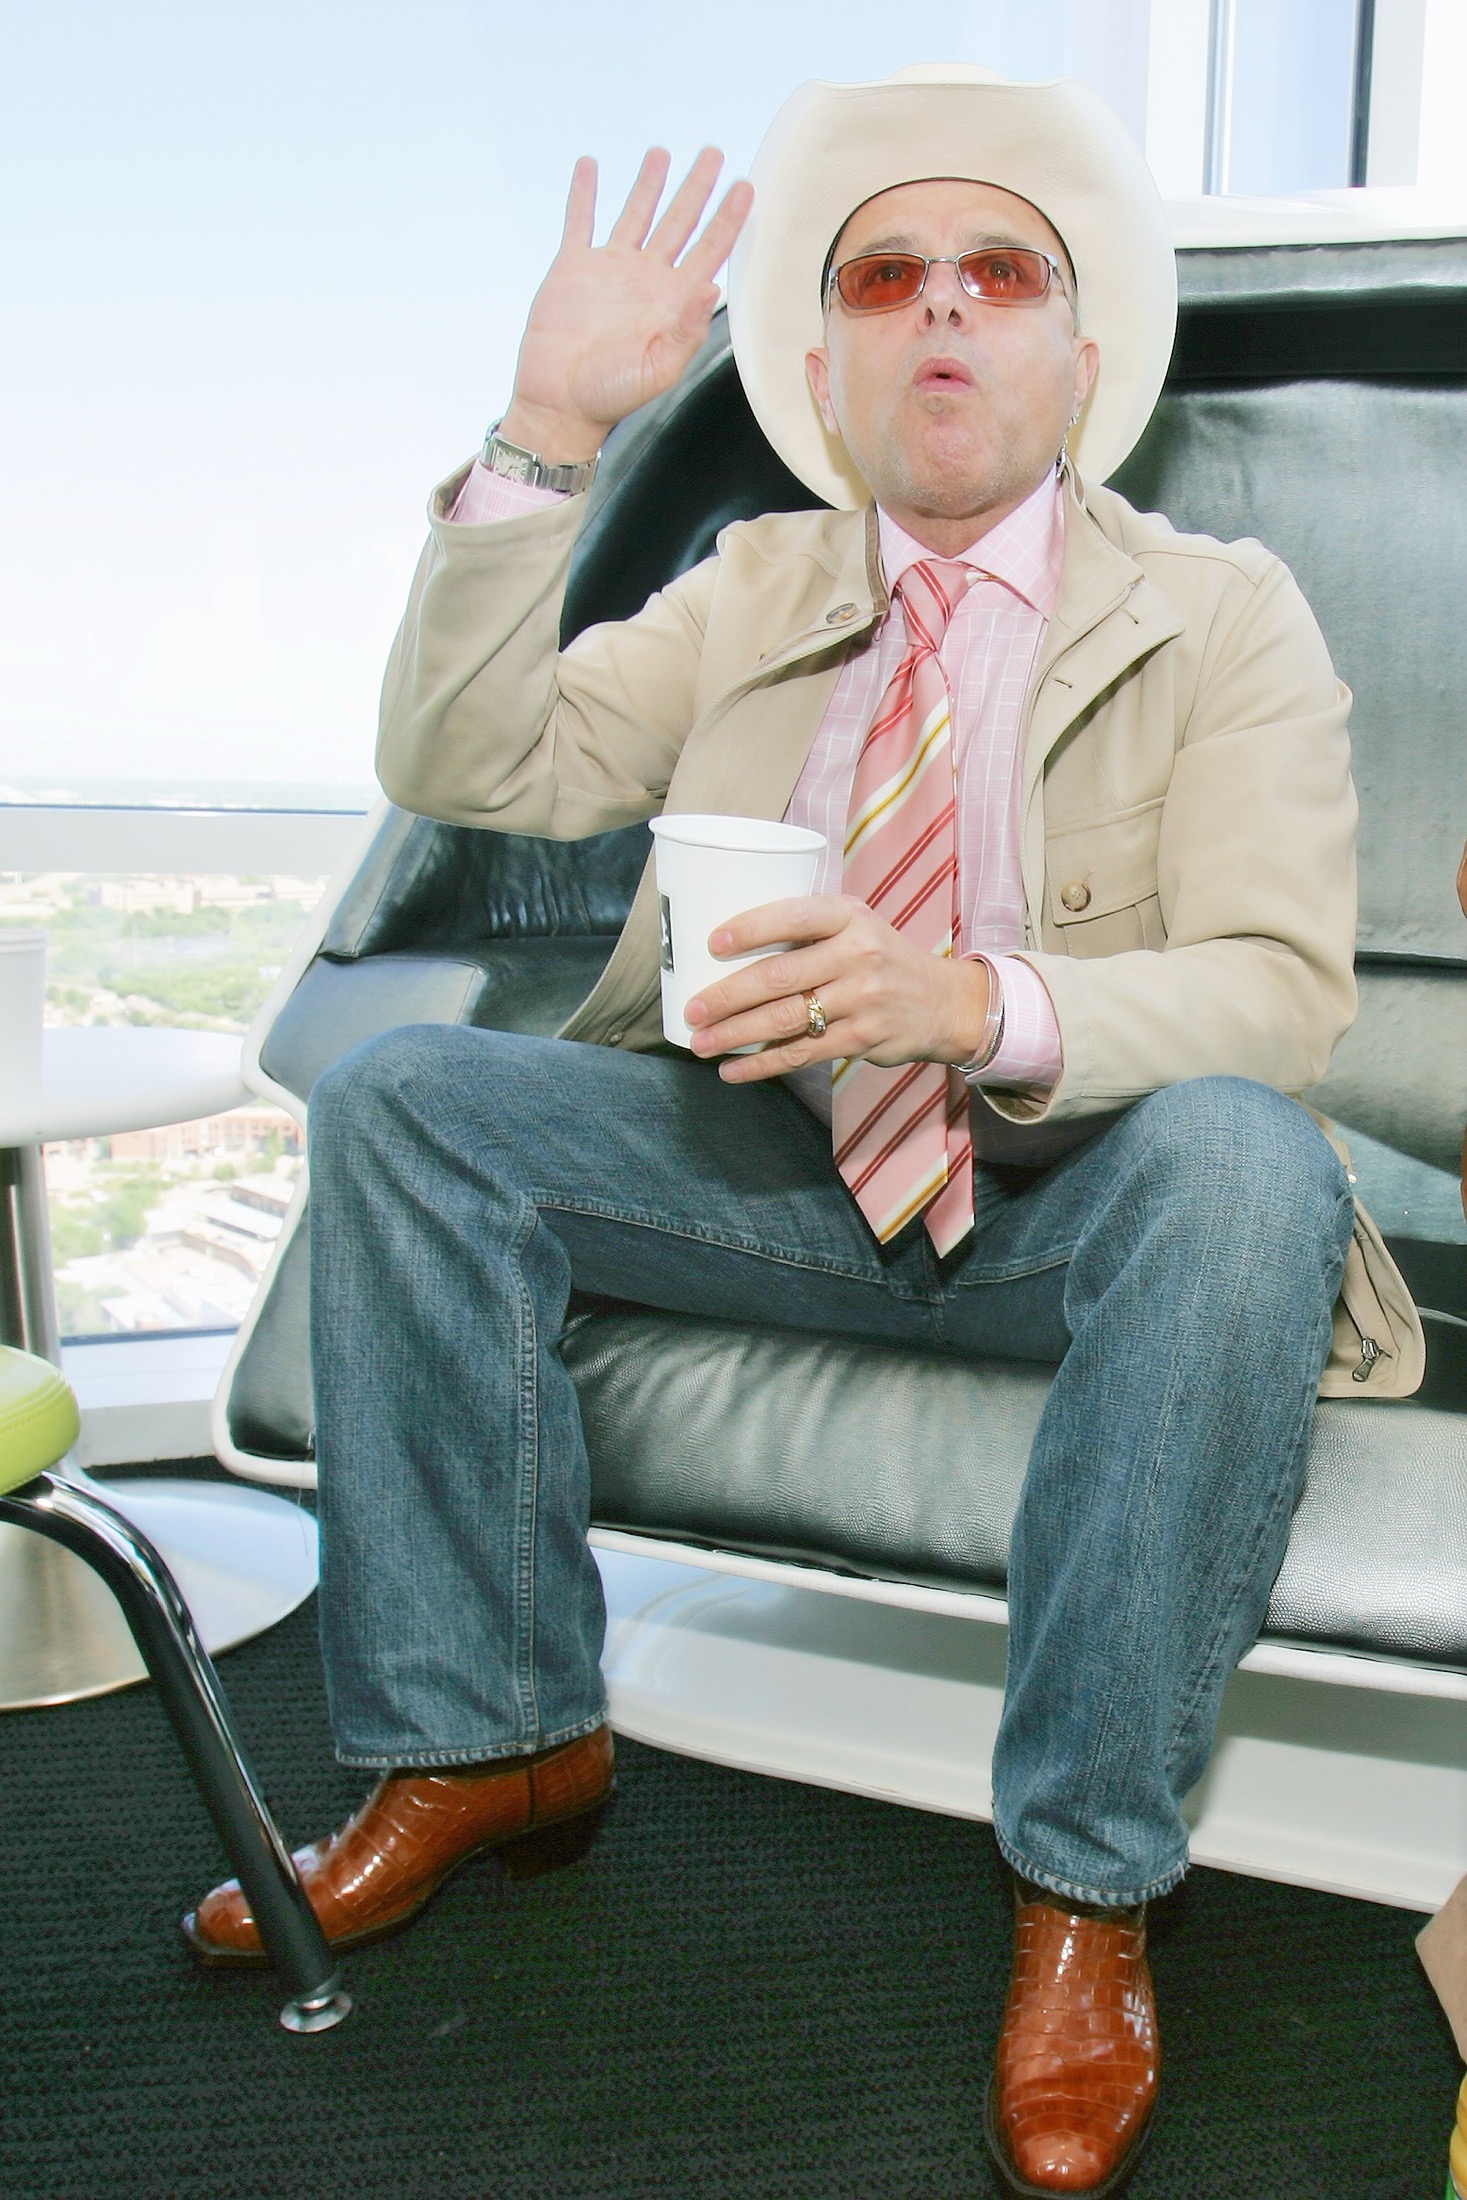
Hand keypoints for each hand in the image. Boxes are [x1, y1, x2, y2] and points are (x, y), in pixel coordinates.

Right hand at [500, 148, 753, 463]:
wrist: (559, 402)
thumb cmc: (611, 396)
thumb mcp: (658, 369)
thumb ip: (687, 330)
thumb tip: (713, 288)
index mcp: (673, 301)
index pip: (709, 250)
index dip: (728, 219)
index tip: (745, 187)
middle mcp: (646, 278)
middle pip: (679, 222)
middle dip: (697, 187)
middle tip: (712, 153)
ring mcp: (609, 269)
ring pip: (635, 213)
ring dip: (648, 183)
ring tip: (660, 152)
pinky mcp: (572, 267)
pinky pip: (579, 220)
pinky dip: (583, 193)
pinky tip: (589, 165)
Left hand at [683, 896, 991, 1083]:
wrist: (945, 1002)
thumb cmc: (881, 958)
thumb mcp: (856, 926)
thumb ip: (806, 931)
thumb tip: (726, 951)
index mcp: (849, 916)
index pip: (794, 917)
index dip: (751, 928)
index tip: (712, 943)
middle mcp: (857, 954)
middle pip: (779, 976)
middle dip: (727, 996)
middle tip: (692, 1010)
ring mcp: (861, 999)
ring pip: (785, 1019)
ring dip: (735, 1034)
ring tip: (701, 1042)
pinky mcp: (862, 1038)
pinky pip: (801, 1053)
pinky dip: (762, 1064)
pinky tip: (732, 1070)